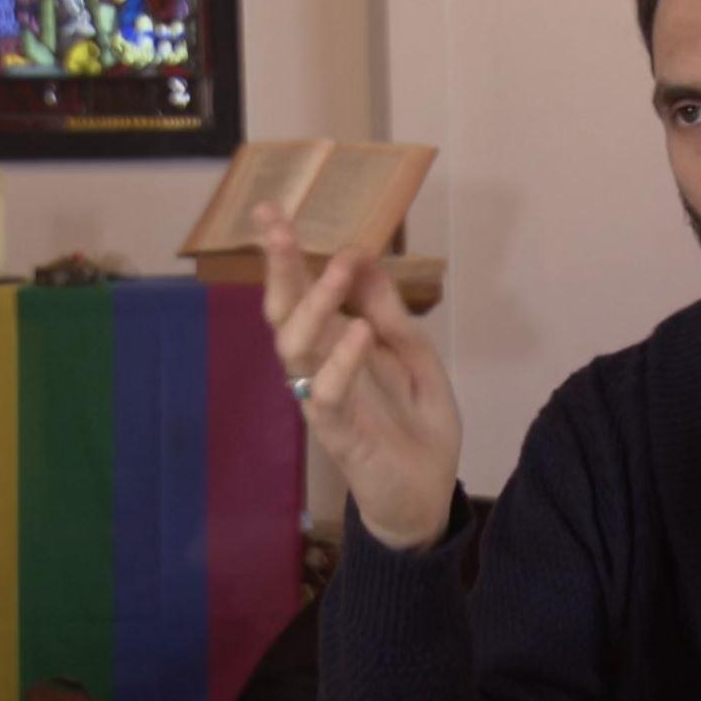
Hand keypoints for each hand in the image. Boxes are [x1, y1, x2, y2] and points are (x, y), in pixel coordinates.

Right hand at [255, 203, 461, 550]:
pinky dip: (341, 361)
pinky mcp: (338, 434)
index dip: (285, 253)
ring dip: (314, 304)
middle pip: (282, 312)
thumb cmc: (415, 422)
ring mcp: (323, 400)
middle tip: (275, 224)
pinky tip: (359, 332)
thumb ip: (386, 309)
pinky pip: (325, 395)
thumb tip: (362, 256)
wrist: (428, 493)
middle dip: (278, 267)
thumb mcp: (411, 352)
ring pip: (294, 348)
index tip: (273, 208)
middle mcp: (318, 368)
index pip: (300, 292)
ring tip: (337, 268)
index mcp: (334, 345)